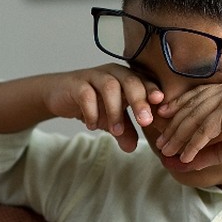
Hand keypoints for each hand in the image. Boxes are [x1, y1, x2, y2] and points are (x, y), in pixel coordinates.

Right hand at [44, 64, 163, 152]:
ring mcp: (94, 76)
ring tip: (115, 131)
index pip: (144, 82)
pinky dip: (91, 112)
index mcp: (127, 78)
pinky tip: (92, 126)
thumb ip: (124, 130)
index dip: (153, 92)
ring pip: (110, 87)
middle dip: (140, 101)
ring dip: (115, 110)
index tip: (162, 106)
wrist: (60, 94)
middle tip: (145, 122)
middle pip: (131, 81)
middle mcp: (113, 73)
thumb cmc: (92, 102)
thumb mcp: (111, 118)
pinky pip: (86, 95)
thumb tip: (132, 148)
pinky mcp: (77, 84)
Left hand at [153, 79, 221, 166]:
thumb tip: (186, 162)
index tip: (163, 123)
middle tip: (161, 144)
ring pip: (194, 118)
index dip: (177, 109)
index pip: (196, 96)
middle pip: (191, 107)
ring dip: (178, 137)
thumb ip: (211, 151)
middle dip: (173, 127)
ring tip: (168, 152)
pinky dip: (193, 144)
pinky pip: (204, 129)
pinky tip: (186, 157)